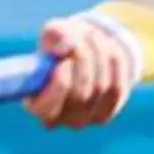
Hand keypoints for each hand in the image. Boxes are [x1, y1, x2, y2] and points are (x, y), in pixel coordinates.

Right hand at [21, 15, 137, 129]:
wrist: (84, 52)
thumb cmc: (61, 44)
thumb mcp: (53, 34)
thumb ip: (55, 37)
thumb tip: (64, 48)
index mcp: (38, 105)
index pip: (47, 108)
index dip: (60, 84)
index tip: (65, 61)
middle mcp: (61, 119)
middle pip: (80, 94)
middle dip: (84, 61)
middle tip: (83, 38)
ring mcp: (85, 119)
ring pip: (100, 88)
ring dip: (99, 56)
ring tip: (93, 36)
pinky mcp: (105, 114)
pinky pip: (116, 89)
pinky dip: (114, 65)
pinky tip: (108, 48)